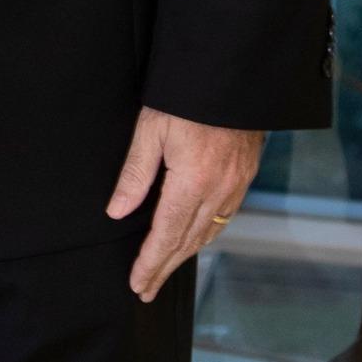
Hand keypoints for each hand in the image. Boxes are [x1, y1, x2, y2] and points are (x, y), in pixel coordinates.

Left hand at [105, 106, 264, 301]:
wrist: (230, 73)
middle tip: (146, 289)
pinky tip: (195, 238)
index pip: (166, 234)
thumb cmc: (185, 96)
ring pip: (209, 232)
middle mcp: (219, 190)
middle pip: (188, 241)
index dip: (151, 262)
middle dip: (165, 267)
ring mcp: (235, 184)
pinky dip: (206, 234)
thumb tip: (117, 211)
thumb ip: (135, 173)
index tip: (137, 283)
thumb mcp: (151, 128)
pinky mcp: (244, 175)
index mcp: (193, 181)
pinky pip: (225, 216)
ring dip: (186, 254)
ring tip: (165, 269)